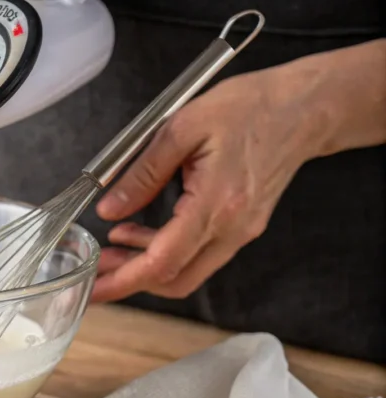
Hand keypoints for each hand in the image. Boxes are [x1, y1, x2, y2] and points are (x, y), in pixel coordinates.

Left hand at [90, 63, 329, 302]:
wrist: (304, 109)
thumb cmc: (251, 108)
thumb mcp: (182, 128)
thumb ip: (142, 173)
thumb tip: (109, 209)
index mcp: (217, 204)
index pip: (163, 261)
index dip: (124, 280)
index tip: (95, 289)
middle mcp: (232, 228)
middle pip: (174, 279)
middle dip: (128, 281)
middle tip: (94, 270)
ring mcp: (241, 233)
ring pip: (186, 272)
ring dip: (145, 266)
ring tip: (111, 245)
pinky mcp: (242, 229)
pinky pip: (199, 255)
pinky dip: (166, 253)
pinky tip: (140, 233)